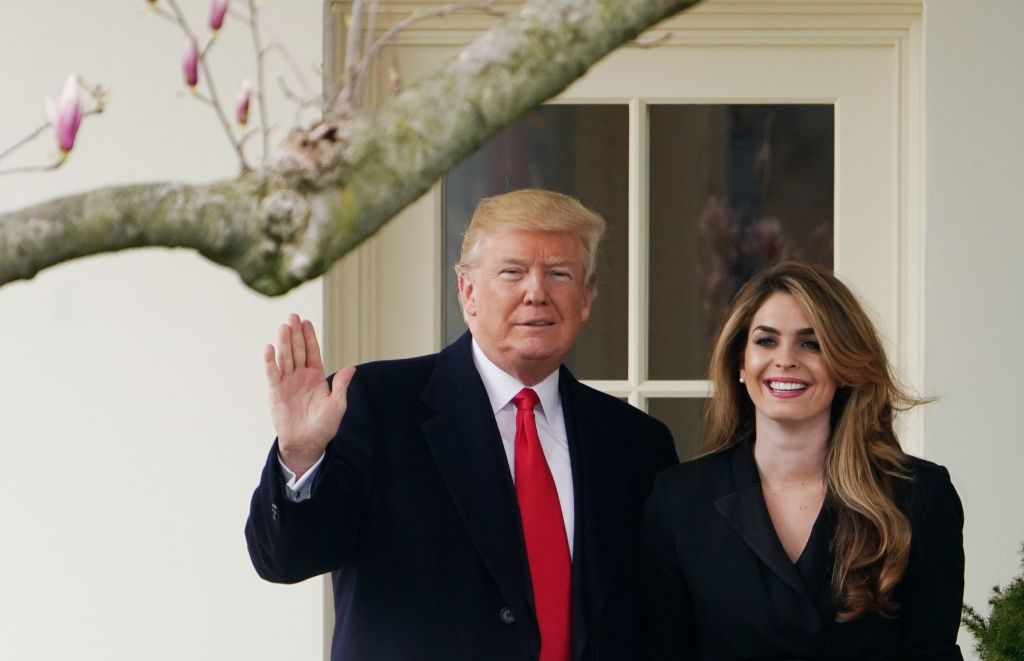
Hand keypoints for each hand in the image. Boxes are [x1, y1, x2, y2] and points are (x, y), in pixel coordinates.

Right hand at [264, 313, 354, 477]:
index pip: (312, 352)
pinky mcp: (275, 392)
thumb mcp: (337, 405)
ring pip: (285, 358)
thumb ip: (341, 385)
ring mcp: (287, 382)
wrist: (307, 443)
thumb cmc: (324, 426)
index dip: (309, 337)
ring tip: (283, 326)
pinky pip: (272, 374)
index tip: (306, 322)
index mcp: (316, 377)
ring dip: (284, 342)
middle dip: (295, 334)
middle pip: (297, 350)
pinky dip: (270, 361)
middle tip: (293, 317)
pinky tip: (269, 348)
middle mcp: (300, 376)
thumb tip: (352, 367)